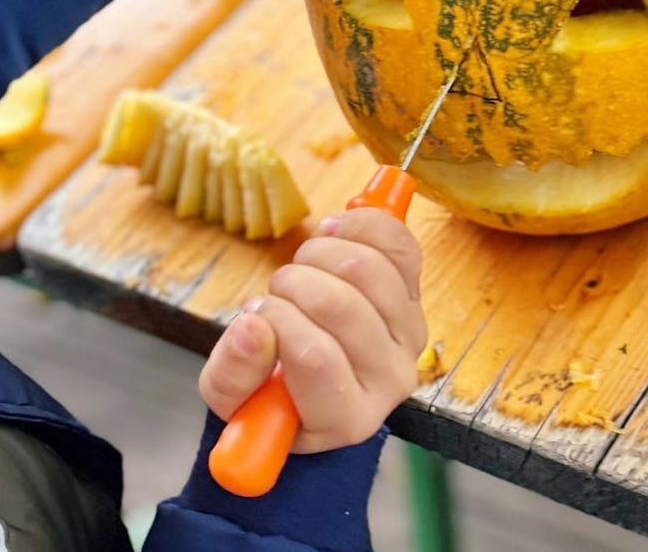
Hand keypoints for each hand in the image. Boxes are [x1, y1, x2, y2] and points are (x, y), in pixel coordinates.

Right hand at [198, 208, 426, 453]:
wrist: (314, 379)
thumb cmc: (271, 394)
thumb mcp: (232, 399)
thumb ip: (232, 373)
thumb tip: (252, 328)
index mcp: (345, 420)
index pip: (316, 358)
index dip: (278, 322)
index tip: (255, 315)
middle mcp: (389, 382)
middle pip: (342, 307)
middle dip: (293, 284)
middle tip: (276, 290)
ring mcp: (409, 337)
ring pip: (369, 271)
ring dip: (321, 253)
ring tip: (301, 266)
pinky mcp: (416, 297)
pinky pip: (399, 246)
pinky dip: (361, 226)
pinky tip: (332, 233)